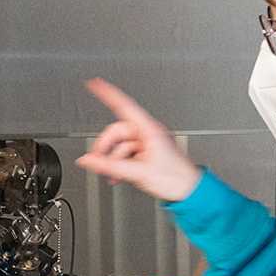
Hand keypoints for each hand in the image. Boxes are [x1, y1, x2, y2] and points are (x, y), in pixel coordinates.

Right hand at [77, 79, 204, 202]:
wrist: (188, 191)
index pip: (124, 106)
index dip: (108, 94)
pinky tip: (118, 175)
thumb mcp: (137, 172)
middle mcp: (148, 134)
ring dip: (112, 161)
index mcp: (149, 130)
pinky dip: (118, 164)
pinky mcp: (146, 154)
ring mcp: (147, 144)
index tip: (95, 84)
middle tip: (98, 162)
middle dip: (105, 147)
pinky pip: (125, 155)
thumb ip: (108, 166)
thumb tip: (87, 160)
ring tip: (114, 175)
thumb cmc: (175, 178)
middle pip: (117, 132)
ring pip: (119, 146)